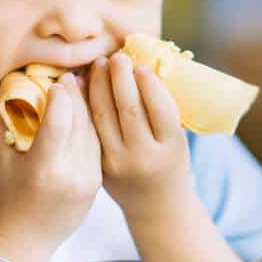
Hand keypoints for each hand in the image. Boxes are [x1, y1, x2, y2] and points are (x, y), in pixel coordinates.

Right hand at [0, 73, 102, 261]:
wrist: (27, 240)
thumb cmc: (9, 198)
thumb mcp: (2, 162)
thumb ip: (0, 125)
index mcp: (43, 168)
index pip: (58, 121)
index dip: (60, 97)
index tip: (56, 81)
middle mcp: (69, 174)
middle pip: (79, 123)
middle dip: (75, 96)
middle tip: (71, 77)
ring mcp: (87, 180)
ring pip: (93, 133)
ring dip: (88, 108)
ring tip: (81, 88)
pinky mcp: (97, 184)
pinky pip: (98, 147)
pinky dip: (93, 127)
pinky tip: (88, 112)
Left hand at [87, 52, 192, 223]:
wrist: (156, 205)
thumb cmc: (170, 160)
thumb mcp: (176, 138)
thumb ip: (163, 108)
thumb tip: (144, 65)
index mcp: (170, 148)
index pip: (161, 110)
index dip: (150, 85)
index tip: (142, 65)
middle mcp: (144, 157)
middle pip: (129, 110)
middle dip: (121, 79)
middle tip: (117, 56)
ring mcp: (118, 163)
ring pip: (104, 117)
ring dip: (99, 86)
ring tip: (100, 64)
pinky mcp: (98, 166)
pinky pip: (90, 128)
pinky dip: (85, 103)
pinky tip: (84, 85)